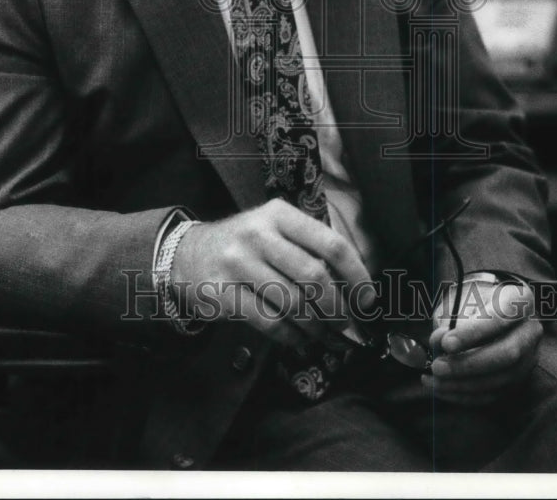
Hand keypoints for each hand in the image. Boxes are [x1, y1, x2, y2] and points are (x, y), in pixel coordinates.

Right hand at [171, 199, 373, 348]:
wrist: (188, 254)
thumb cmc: (245, 244)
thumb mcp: (274, 229)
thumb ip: (310, 248)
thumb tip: (355, 289)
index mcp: (280, 214)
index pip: (330, 244)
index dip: (357, 275)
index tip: (368, 300)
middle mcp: (258, 233)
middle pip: (314, 276)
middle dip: (338, 308)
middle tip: (348, 325)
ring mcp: (238, 263)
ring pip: (293, 303)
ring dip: (318, 328)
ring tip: (327, 337)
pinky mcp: (224, 293)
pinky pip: (270, 322)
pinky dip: (293, 337)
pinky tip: (301, 340)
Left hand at [424, 278, 541, 405]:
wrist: (487, 307)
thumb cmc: (471, 300)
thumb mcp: (460, 299)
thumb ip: (451, 319)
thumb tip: (440, 342)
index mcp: (520, 300)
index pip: (500, 319)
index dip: (473, 334)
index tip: (446, 343)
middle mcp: (530, 331)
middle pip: (507, 354)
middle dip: (469, 364)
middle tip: (438, 366)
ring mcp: (529, 358)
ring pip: (501, 378)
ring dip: (464, 384)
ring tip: (435, 380)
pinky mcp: (519, 379)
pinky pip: (495, 393)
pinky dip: (466, 395)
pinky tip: (442, 389)